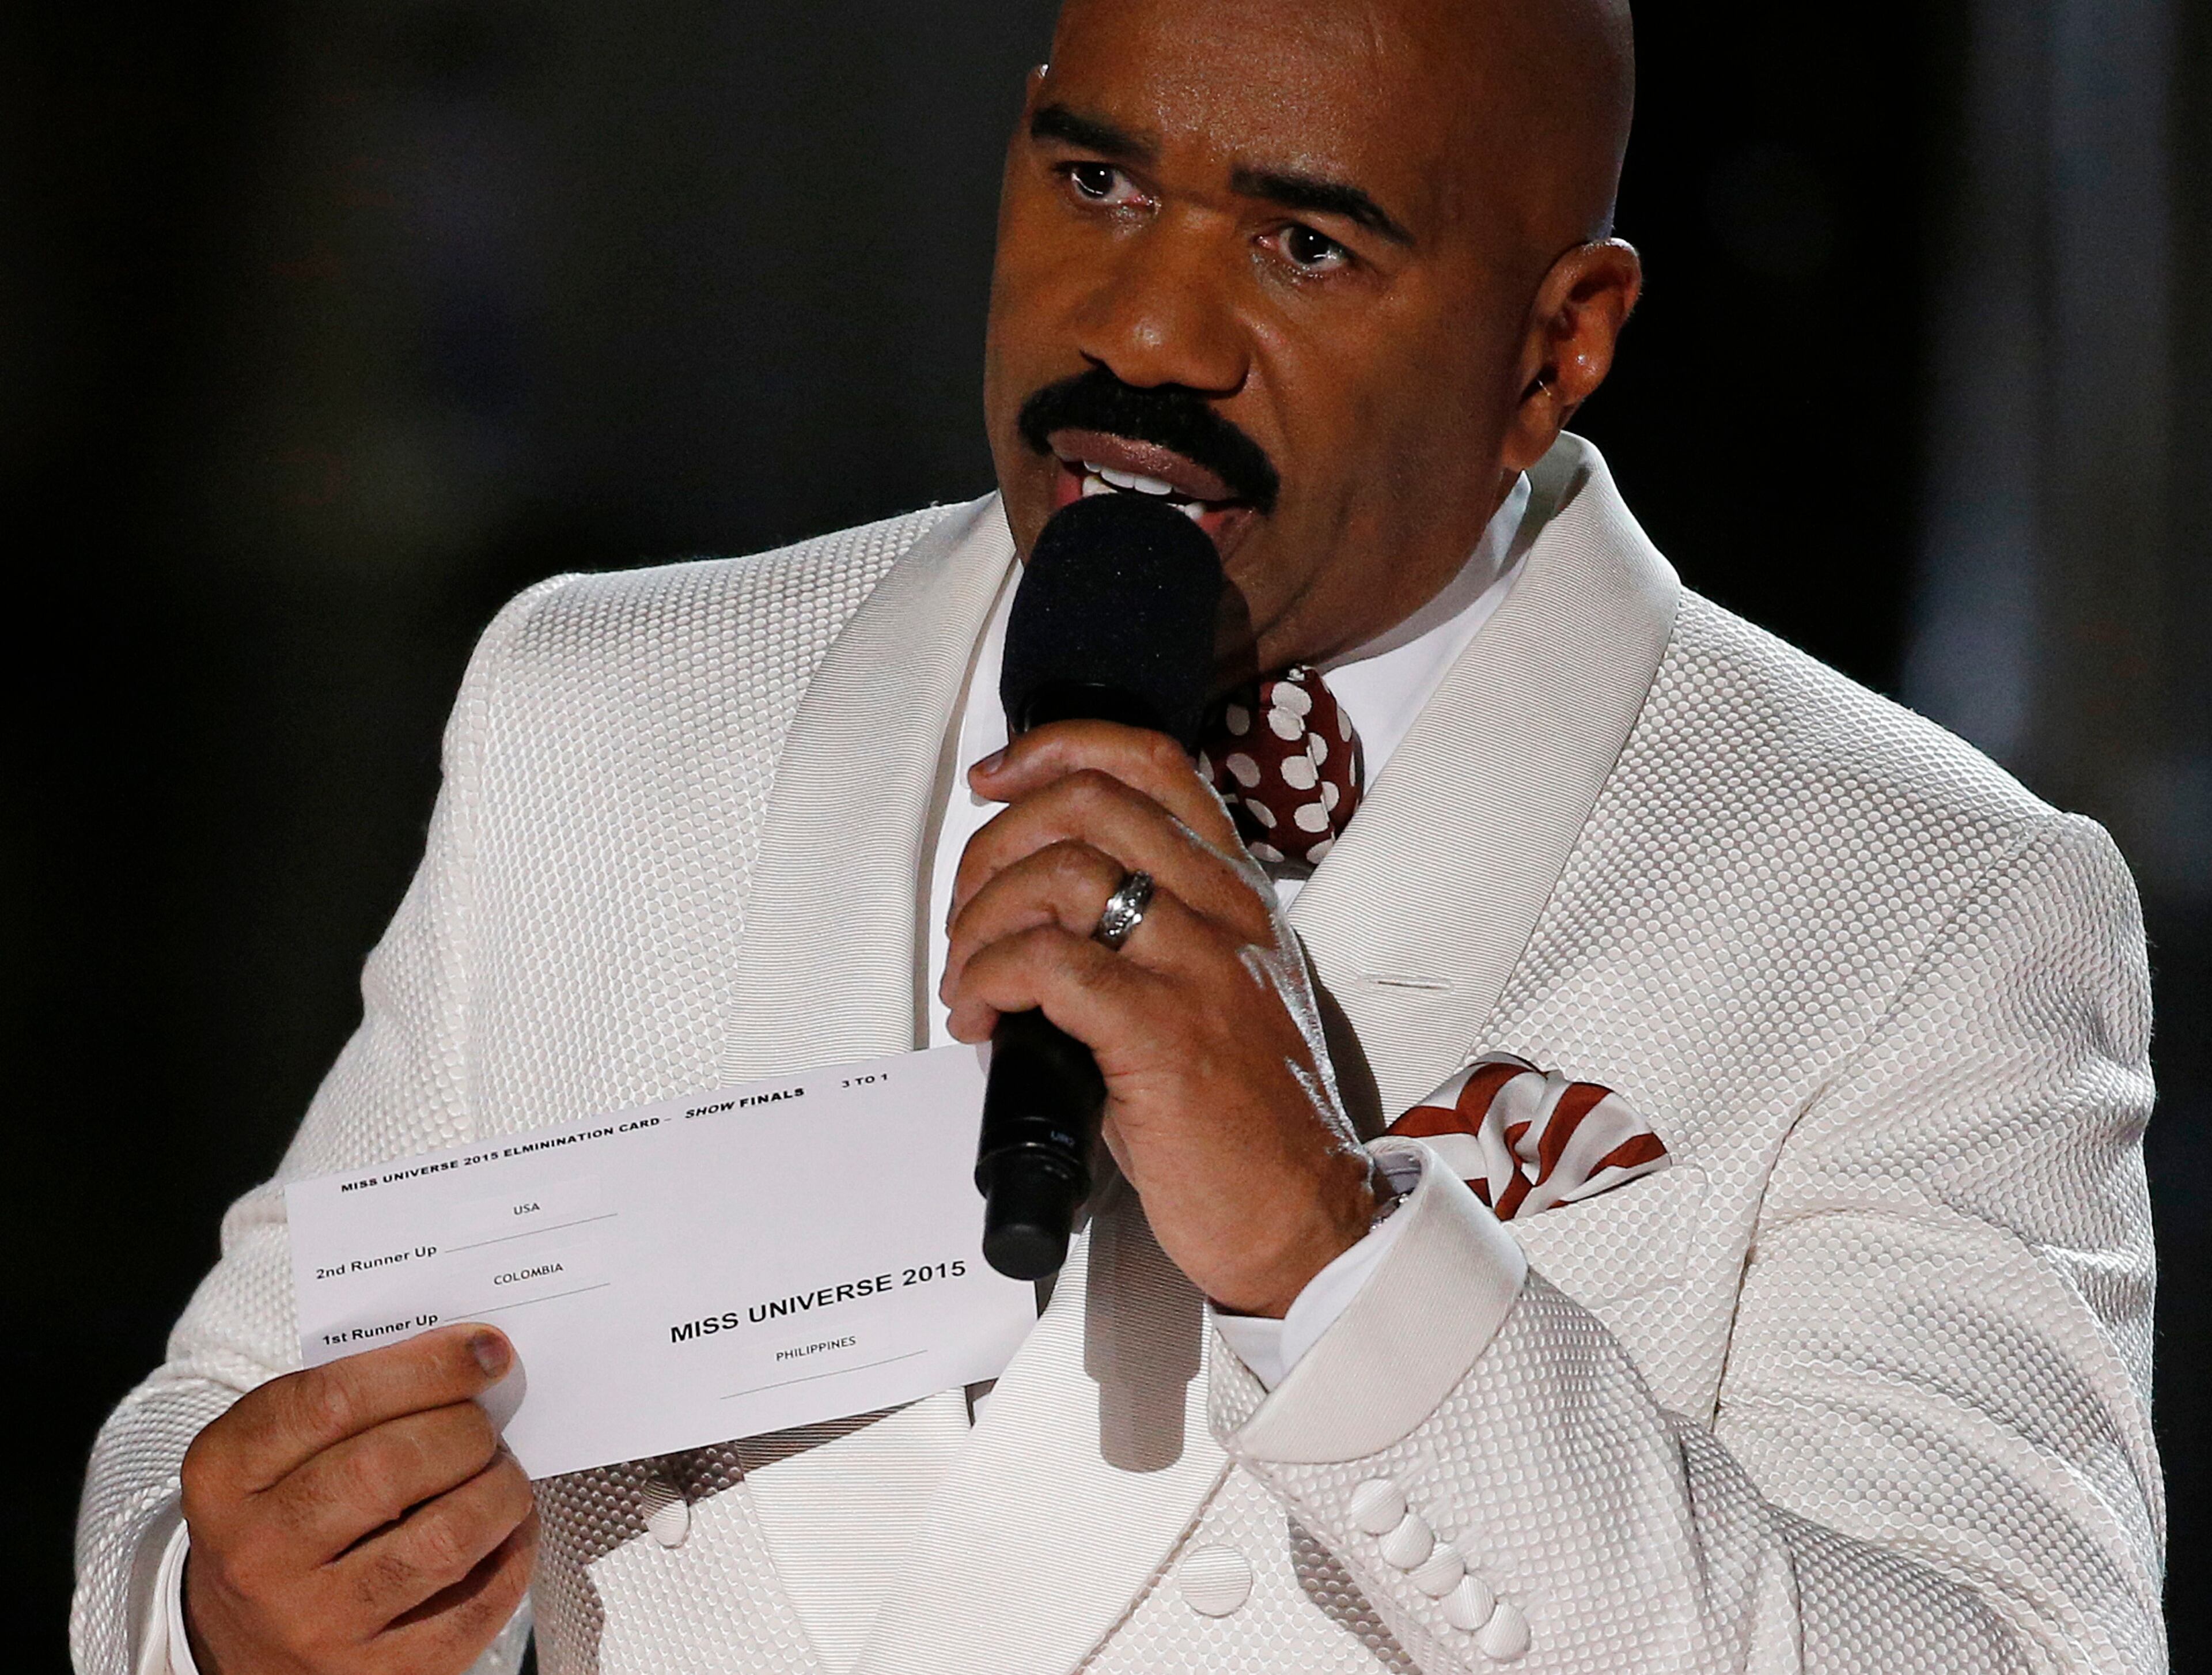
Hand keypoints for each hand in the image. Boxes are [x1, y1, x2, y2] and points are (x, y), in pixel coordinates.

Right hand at [178, 1324, 535, 1674]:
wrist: (244, 1639)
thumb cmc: (287, 1513)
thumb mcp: (278, 1450)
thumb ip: (357, 1398)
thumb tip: (475, 1360)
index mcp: (225, 1477)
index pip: (330, 1401)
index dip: (424, 1367)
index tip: (484, 1350)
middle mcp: (258, 1556)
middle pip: (389, 1468)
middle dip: (465, 1430)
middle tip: (487, 1424)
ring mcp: (314, 1625)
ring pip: (441, 1542)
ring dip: (500, 1492)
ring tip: (501, 1474)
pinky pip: (471, 1610)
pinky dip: (511, 1558)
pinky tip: (508, 1531)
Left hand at [943, 720, 1373, 1316]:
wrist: (1308, 1215)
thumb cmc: (1257, 1120)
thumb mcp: (1229, 990)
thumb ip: (1162, 932)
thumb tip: (1046, 912)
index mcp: (1238, 894)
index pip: (1150, 763)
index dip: (1055, 749)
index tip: (997, 781)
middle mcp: (1224, 913)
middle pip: (1086, 803)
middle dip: (992, 846)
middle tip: (968, 914)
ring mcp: (1198, 968)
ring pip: (1061, 873)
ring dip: (983, 918)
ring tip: (971, 978)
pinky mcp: (1162, 1034)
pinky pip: (1048, 964)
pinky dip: (991, 979)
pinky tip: (983, 1017)